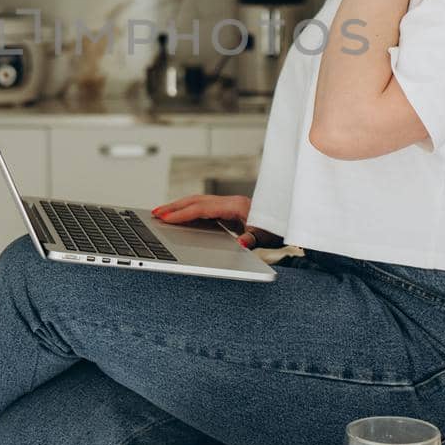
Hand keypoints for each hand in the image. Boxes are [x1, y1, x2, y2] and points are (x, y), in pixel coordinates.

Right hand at [150, 194, 284, 248]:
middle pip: (197, 201)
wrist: (290, 220)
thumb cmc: (278, 230)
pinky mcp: (230, 209)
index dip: (182, 213)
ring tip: (162, 213)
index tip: (165, 217)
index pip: (202, 208)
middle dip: (175, 207)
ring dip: (180, 207)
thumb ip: (253, 241)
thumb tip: (241, 244)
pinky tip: (182, 216)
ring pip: (199, 202)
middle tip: (155, 213)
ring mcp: (230, 204)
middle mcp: (231, 202)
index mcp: (236, 206)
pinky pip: (205, 206)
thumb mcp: (267, 237)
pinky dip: (190, 210)